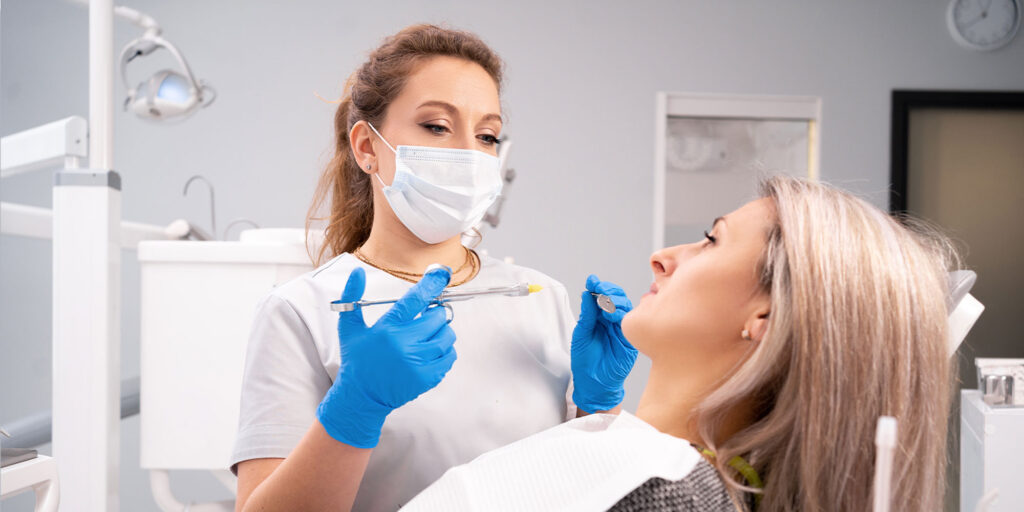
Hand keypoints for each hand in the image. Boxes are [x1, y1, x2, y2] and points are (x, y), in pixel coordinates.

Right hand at [317, 266, 456, 447]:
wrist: (361, 396)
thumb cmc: (357, 359)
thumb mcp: (349, 327)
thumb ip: (352, 298)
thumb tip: (357, 272)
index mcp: (386, 329)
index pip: (415, 300)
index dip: (431, 284)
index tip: (441, 274)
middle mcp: (403, 345)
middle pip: (437, 317)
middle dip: (435, 314)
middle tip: (427, 317)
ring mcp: (417, 363)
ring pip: (447, 336)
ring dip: (442, 331)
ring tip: (428, 335)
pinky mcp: (427, 378)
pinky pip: (449, 356)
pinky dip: (445, 350)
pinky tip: (431, 351)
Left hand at [571, 274, 636, 412]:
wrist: (593, 383)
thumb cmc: (585, 361)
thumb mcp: (581, 334)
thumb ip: (587, 314)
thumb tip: (586, 294)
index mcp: (600, 318)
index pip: (603, 297)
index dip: (598, 287)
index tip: (592, 281)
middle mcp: (612, 321)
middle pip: (617, 297)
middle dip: (608, 290)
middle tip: (599, 289)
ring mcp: (621, 329)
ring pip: (625, 306)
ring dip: (614, 300)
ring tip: (603, 304)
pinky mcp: (629, 339)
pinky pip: (629, 322)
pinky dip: (620, 315)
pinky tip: (611, 315)